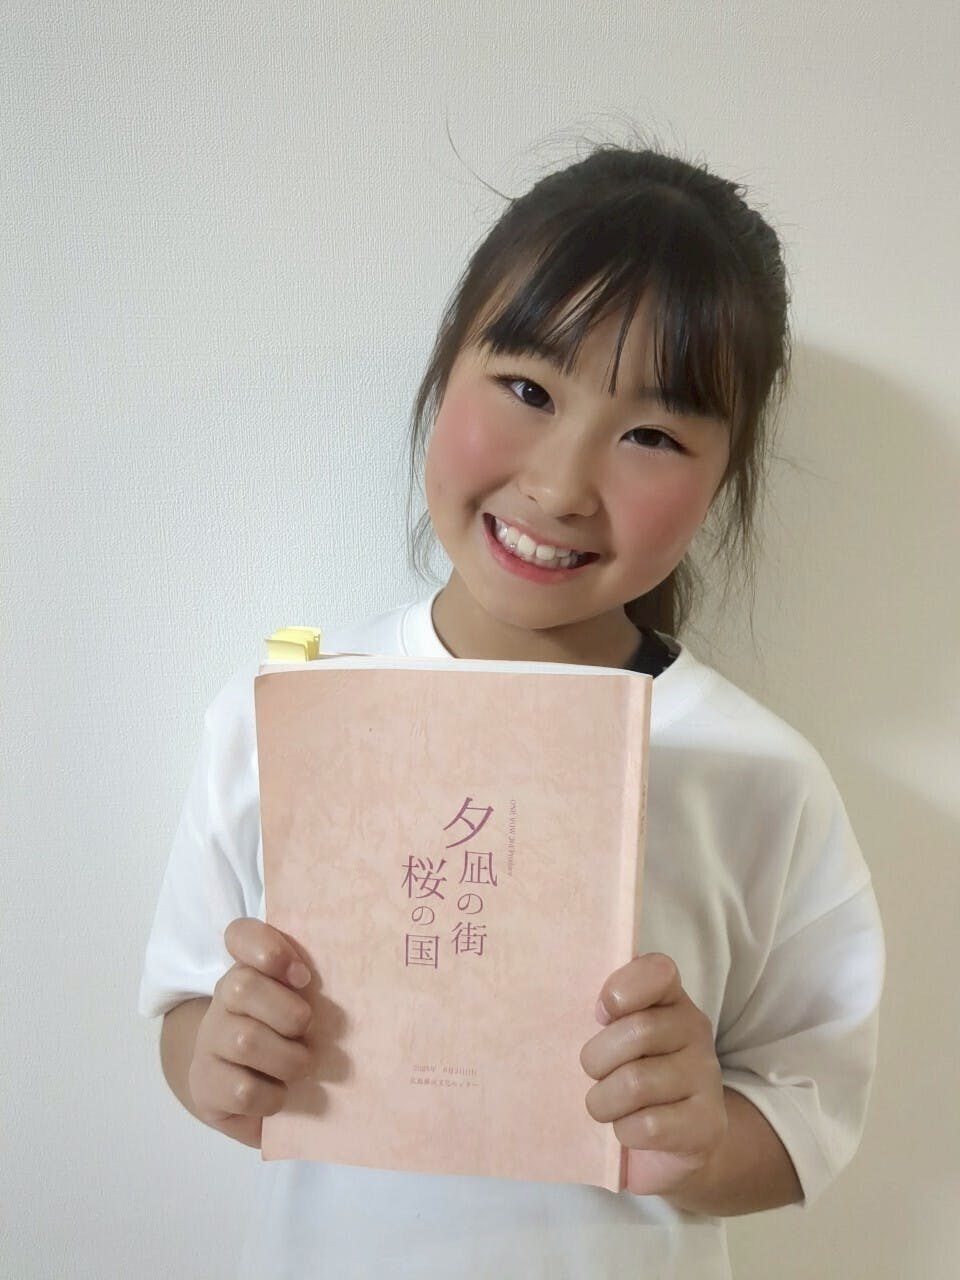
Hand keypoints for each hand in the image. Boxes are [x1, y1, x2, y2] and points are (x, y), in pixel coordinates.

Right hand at [188, 918, 314, 1147]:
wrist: (243, 1091)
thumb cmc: (286, 1039)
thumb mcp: (301, 1004)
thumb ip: (316, 984)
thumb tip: (360, 980)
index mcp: (249, 969)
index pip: (240, 935)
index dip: (268, 947)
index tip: (303, 975)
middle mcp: (223, 999)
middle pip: (242, 985)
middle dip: (289, 1014)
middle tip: (307, 1031)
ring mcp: (209, 1042)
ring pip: (246, 1041)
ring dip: (288, 1059)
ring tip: (301, 1067)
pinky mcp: (204, 1085)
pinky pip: (243, 1090)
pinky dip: (272, 1097)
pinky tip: (278, 1094)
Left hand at [580, 953, 726, 1195]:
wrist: (668, 1142)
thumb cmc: (627, 1074)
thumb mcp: (614, 1034)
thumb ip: (605, 1010)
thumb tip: (593, 1008)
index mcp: (670, 998)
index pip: (658, 971)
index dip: (621, 990)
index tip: (601, 1014)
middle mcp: (696, 1030)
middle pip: (638, 1031)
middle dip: (598, 1059)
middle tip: (595, 1074)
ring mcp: (707, 1076)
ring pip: (636, 1083)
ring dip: (605, 1102)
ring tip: (608, 1105)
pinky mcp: (708, 1123)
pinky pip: (648, 1126)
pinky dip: (625, 1131)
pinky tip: (631, 1129)